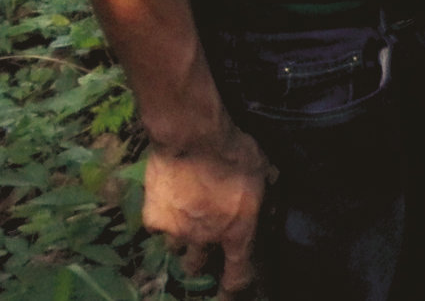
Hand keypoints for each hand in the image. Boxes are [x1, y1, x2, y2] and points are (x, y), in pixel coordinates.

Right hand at [144, 126, 270, 292]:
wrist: (192, 139)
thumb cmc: (235, 152)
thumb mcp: (263, 170)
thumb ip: (267, 192)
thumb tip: (271, 204)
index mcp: (237, 231)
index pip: (237, 273)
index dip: (233, 287)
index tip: (228, 293)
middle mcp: (205, 239)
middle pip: (197, 265)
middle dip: (200, 259)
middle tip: (202, 244)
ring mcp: (176, 231)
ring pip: (176, 248)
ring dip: (182, 238)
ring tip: (185, 220)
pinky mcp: (153, 219)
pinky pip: (158, 227)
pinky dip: (163, 218)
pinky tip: (166, 202)